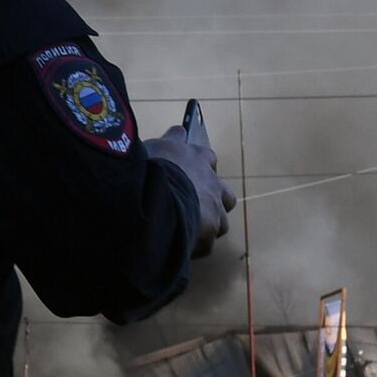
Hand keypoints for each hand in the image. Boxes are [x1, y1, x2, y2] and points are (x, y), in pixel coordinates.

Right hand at [145, 126, 236, 257]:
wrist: (154, 196)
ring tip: (188, 230)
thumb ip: (171, 140)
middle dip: (213, 201)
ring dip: (207, 225)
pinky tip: (180, 246)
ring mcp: (213, 210)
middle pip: (225, 194)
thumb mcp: (156, 145)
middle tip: (193, 207)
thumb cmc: (152, 167)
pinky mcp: (208, 233)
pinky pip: (205, 244)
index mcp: (199, 159)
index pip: (208, 159)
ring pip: (221, 222)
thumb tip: (180, 130)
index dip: (200, 167)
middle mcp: (212, 184)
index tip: (188, 172)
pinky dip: (195, 245)